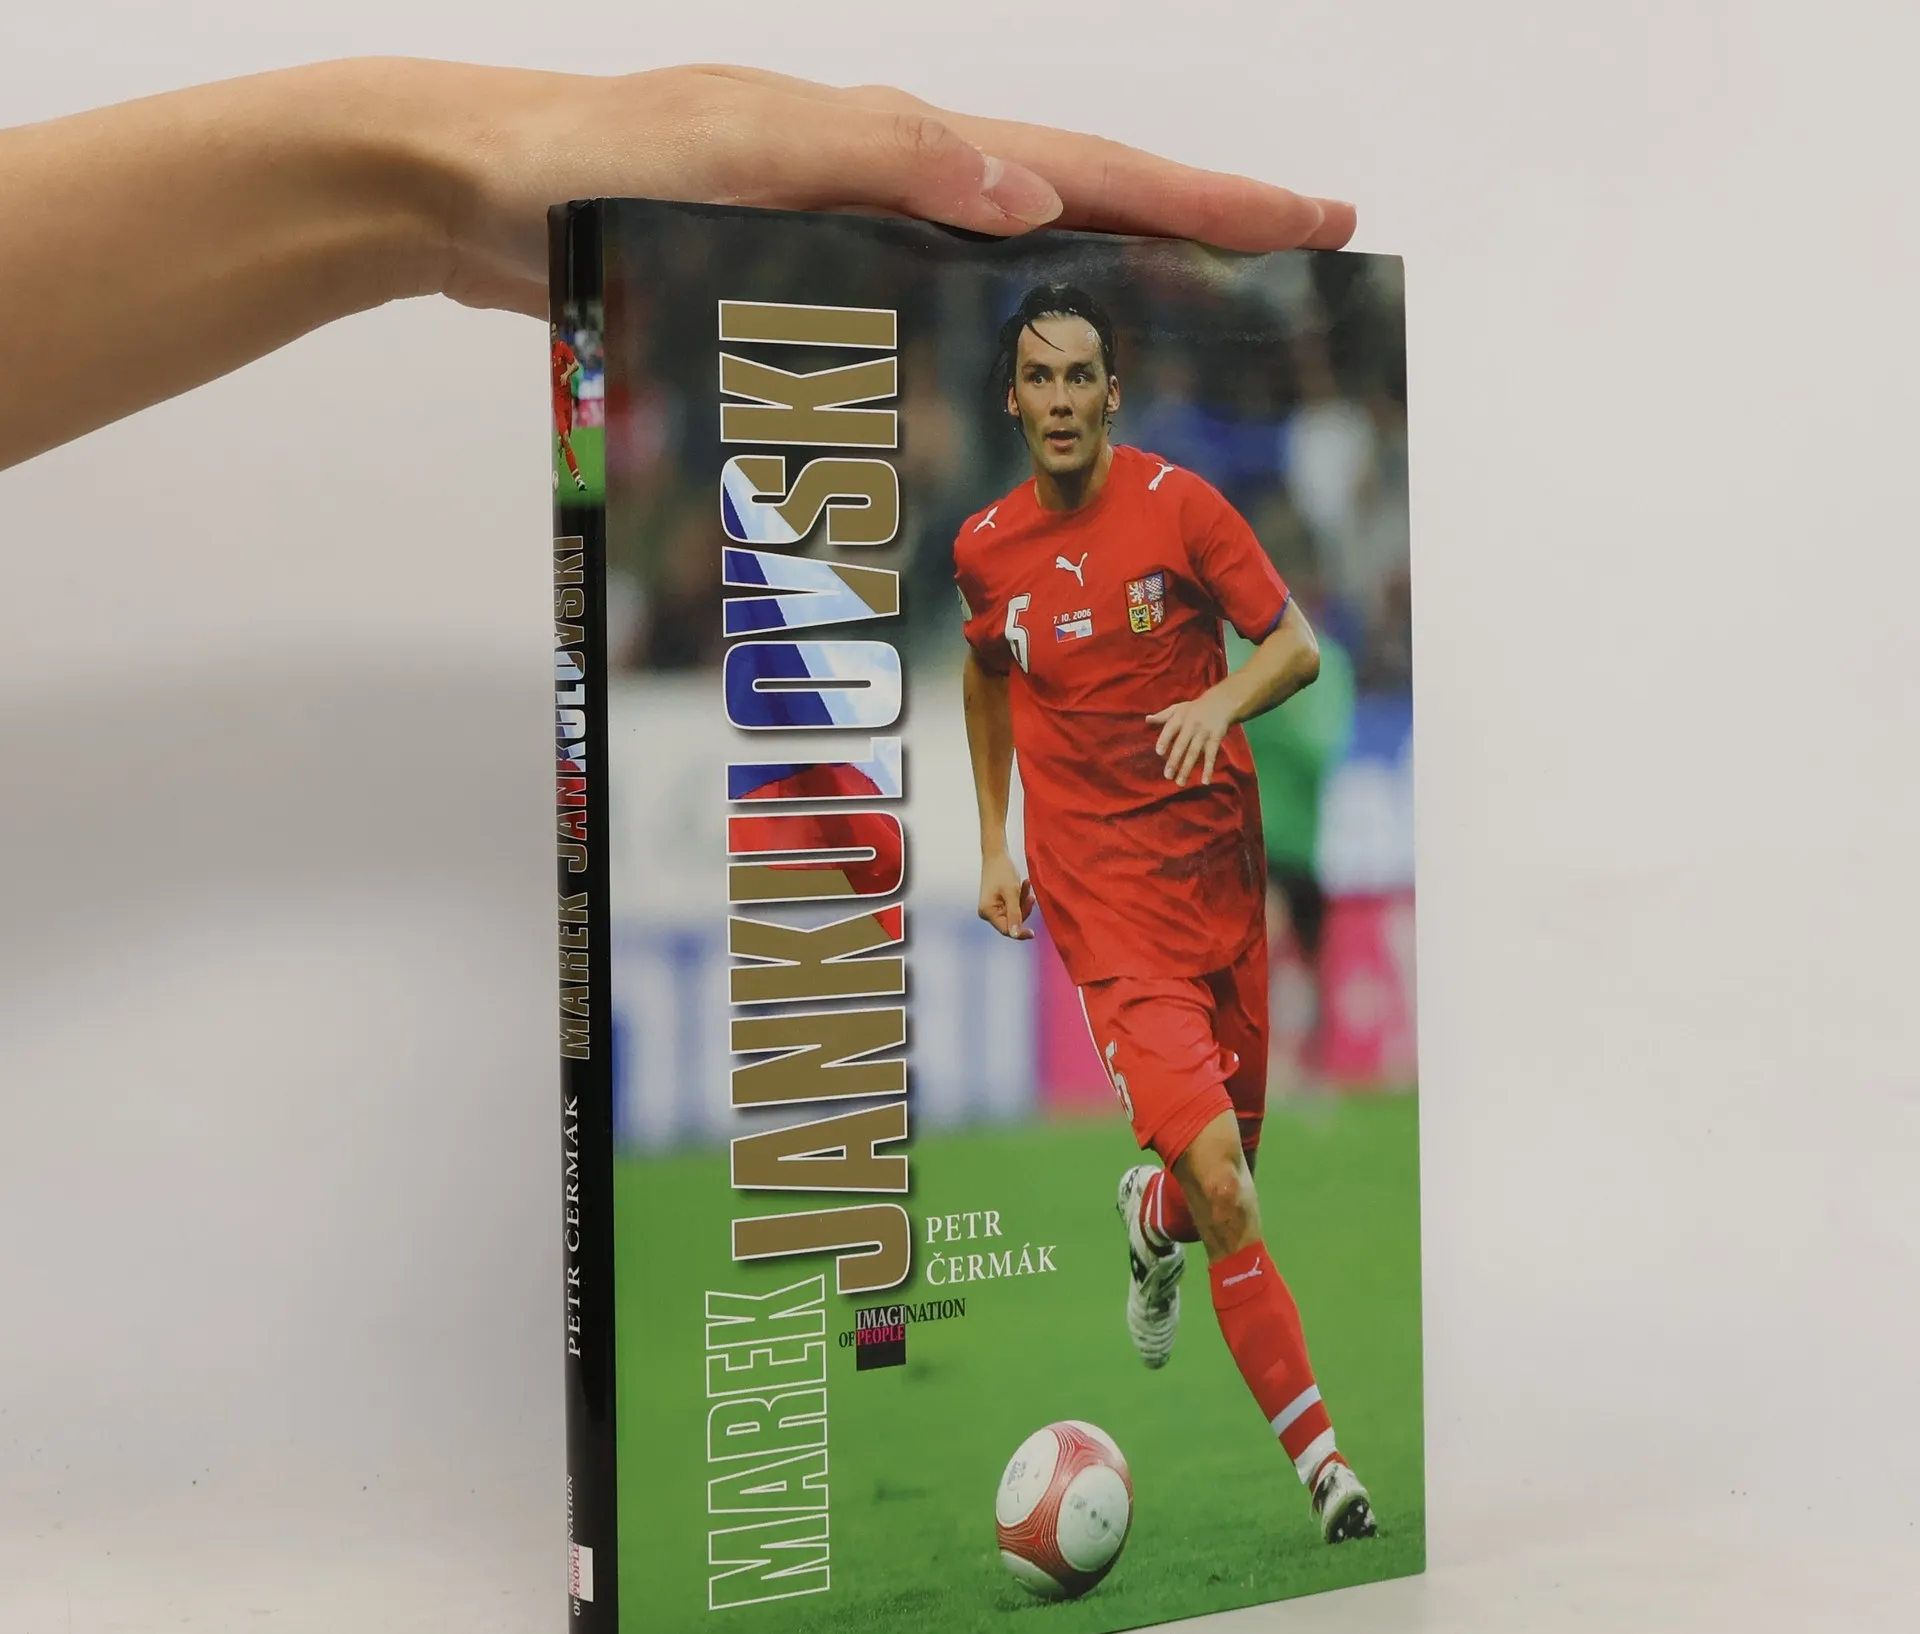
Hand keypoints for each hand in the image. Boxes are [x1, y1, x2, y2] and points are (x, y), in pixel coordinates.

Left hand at [415, 62, 1356, 315]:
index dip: (1203, 202)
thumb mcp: (741, 149)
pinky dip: (997, 337)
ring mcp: (854, 233)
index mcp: (898, 145)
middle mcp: (892, 183)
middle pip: (1076, 205)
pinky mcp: (806, 283)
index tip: (1310, 220)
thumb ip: (883, 160)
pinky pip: (936, 308)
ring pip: (1014, 264)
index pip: (1085, 170)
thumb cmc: (590, 162)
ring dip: (1109, 288)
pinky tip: (1013, 383)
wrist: (472, 194)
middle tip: (1299, 264)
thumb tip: (1031, 198)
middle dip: (1192, 235)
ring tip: (1197, 333)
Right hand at [978, 850, 1035, 940]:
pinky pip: (1013, 907)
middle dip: (1023, 910)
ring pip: (1015, 914)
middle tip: (1031, 896)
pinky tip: (1024, 885)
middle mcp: (988, 913)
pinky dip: (1020, 898)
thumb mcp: (1012, 893)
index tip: (1033, 933)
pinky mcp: (998, 903)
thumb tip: (1015, 935)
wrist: (997, 855)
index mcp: (987, 912)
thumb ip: (1014, 914)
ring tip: (1026, 884)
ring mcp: (993, 908)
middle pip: (1011, 922)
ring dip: (1023, 902)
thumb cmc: (1002, 871)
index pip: (1006, 930)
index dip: (1019, 933)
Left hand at [1148, 682, 1244, 786]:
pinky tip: (1205, 781)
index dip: (1164, 740)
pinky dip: (1208, 769)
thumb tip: (1147, 719)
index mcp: (1180, 718)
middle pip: (1181, 744)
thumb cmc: (1195, 708)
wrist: (1221, 703)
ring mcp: (1203, 733)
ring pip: (1194, 753)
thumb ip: (1163, 716)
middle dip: (1174, 760)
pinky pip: (1211, 756)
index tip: (1159, 752)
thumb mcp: (1178, 708)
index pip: (1170, 729)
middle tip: (1167, 775)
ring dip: (1187, 768)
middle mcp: (1191, 726)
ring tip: (1180, 782)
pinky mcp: (1215, 740)